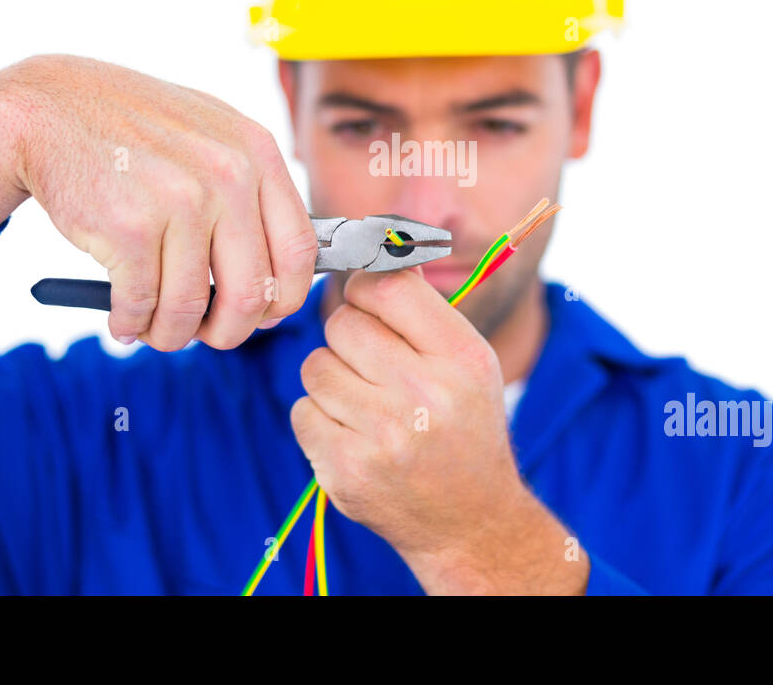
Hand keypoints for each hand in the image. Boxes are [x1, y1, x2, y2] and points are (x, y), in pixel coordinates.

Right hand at [0, 53, 316, 352]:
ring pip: (191, 308)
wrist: (49, 106)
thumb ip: (252, 191)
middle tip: (206, 334)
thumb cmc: (135, 131)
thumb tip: (283, 277)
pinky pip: (142, 304)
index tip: (263, 317)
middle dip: (227, 331)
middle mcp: (227, 175)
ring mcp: (179, 200)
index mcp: (257, 152)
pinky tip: (122, 317)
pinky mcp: (128, 227)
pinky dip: (131, 324)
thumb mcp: (211, 136)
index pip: (299, 251)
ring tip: (154, 328)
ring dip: (171, 334)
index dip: (285, 299)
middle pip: (251, 293)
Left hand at [290, 268, 589, 593]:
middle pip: (343, 324)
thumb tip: (377, 250)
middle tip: (374, 367)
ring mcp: (383, 437)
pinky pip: (303, 411)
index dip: (365, 289)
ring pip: (315, 367)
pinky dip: (320, 419)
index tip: (368, 304)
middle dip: (350, 340)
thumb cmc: (464, 428)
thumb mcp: (469, 363)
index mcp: (462, 358)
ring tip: (366, 405)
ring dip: (332, 380)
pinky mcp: (346, 471)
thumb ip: (422, 309)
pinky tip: (354, 435)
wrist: (470, 521)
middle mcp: (426, 395)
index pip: (385, 287)